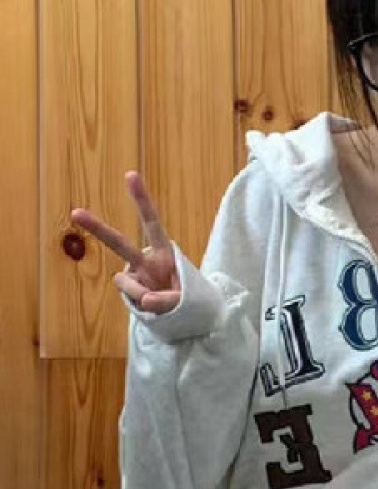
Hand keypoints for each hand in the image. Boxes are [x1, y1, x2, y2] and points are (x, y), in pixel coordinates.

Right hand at [71, 172, 180, 313]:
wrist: (188, 313)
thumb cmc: (190, 298)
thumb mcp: (188, 299)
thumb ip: (168, 299)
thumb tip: (144, 300)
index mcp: (164, 251)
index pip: (152, 222)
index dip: (142, 200)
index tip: (130, 174)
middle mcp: (146, 260)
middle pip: (118, 243)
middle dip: (97, 228)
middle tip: (75, 212)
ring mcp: (135, 275)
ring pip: (124, 281)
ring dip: (142, 294)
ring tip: (163, 300)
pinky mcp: (129, 291)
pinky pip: (131, 297)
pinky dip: (141, 303)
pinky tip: (153, 306)